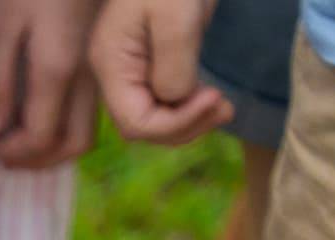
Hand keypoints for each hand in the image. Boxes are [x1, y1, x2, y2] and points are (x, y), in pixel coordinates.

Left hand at [0, 0, 100, 168]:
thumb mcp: (1, 23)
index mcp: (58, 69)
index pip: (40, 138)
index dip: (12, 155)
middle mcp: (87, 77)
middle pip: (72, 145)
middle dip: (36, 162)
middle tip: (1, 156)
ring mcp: (98, 69)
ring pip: (85, 130)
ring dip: (51, 148)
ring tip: (15, 142)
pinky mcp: (99, 60)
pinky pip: (88, 109)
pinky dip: (63, 126)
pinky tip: (36, 116)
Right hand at [88, 0, 232, 143]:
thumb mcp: (177, 17)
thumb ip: (174, 67)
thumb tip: (176, 100)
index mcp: (111, 63)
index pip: (135, 122)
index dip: (175, 123)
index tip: (213, 97)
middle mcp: (116, 73)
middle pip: (142, 126)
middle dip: (183, 126)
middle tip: (223, 107)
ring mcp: (133, 69)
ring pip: (155, 118)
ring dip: (190, 120)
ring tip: (223, 105)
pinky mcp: (153, 62)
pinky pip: (166, 100)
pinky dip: (190, 106)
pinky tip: (213, 97)